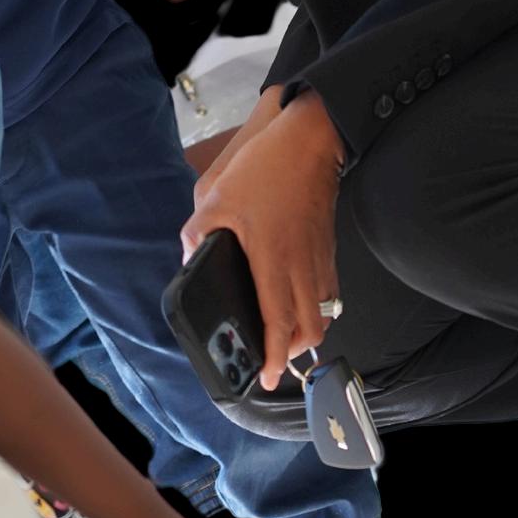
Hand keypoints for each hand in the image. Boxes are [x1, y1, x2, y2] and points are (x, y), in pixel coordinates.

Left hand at [181, 89, 345, 389]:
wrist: (310, 140)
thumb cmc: (266, 168)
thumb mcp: (217, 197)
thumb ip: (198, 233)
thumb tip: (189, 259)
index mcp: (273, 259)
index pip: (279, 322)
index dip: (273, 356)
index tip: (265, 377)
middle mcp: (302, 266)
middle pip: (310, 329)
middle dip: (291, 354)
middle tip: (270, 360)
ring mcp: (320, 257)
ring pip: (323, 313)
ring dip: (305, 332)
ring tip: (282, 337)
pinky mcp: (328, 246)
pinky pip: (328, 291)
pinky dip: (316, 308)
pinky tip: (297, 301)